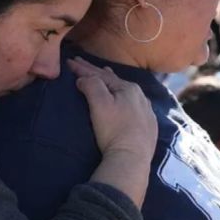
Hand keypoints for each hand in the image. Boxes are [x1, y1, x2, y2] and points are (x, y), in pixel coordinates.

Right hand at [72, 57, 157, 207]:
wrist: (132, 158)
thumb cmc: (114, 130)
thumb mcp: (99, 104)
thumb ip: (91, 85)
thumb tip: (84, 79)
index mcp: (128, 88)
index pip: (100, 75)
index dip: (83, 68)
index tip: (70, 61)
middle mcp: (140, 96)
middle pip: (114, 80)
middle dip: (96, 72)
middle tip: (82, 63)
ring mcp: (146, 111)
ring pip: (126, 91)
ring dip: (112, 82)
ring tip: (105, 73)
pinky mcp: (149, 126)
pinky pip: (134, 105)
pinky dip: (124, 98)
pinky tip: (124, 99)